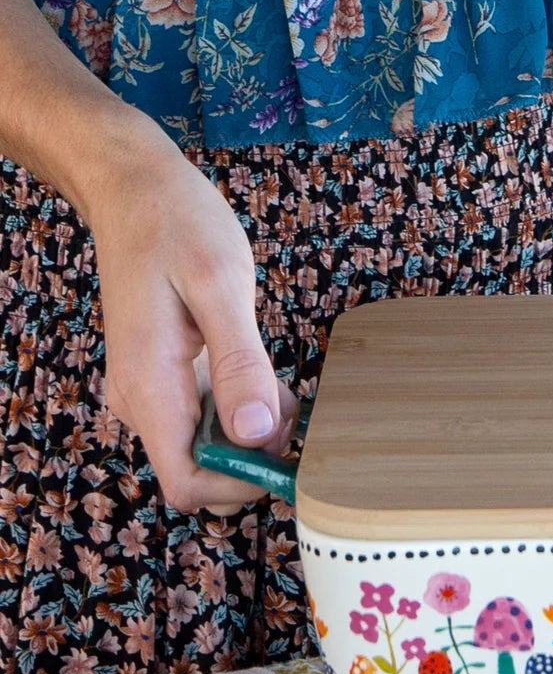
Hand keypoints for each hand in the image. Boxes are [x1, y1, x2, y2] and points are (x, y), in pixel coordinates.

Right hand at [85, 116, 296, 513]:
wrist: (135, 188)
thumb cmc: (176, 225)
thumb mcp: (219, 286)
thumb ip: (239, 364)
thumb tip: (256, 433)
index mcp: (150, 387)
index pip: (189, 484)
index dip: (241, 486)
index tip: (288, 455)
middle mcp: (143, 400)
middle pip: (202, 472)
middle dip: (257, 458)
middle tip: (297, 413)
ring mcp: (154, 391)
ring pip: (210, 446)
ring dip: (255, 432)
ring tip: (284, 387)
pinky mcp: (168, 377)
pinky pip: (209, 416)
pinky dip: (245, 409)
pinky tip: (267, 377)